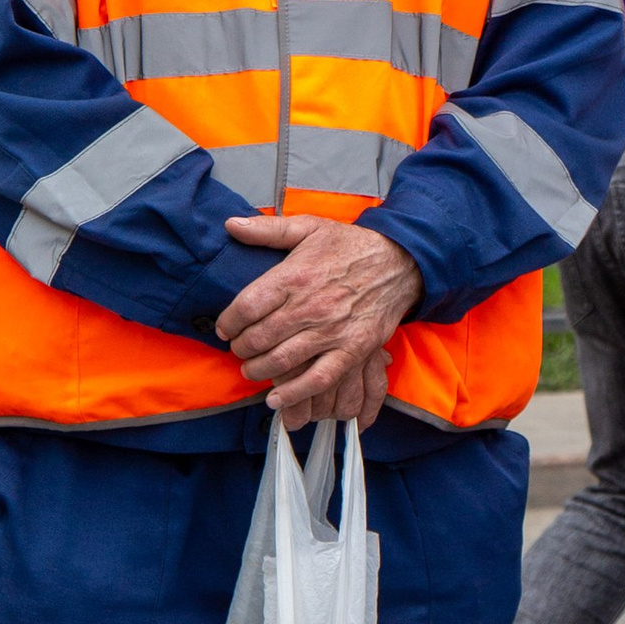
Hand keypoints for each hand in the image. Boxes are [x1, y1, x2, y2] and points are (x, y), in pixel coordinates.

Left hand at [216, 215, 419, 428]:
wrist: (399, 262)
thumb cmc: (350, 246)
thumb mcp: (309, 227)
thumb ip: (267, 229)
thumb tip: (230, 225)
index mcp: (295, 275)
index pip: (246, 306)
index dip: (228, 322)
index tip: (225, 328)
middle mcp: (310, 306)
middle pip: (259, 337)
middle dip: (241, 349)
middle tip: (239, 350)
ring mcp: (332, 331)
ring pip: (282, 361)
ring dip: (259, 370)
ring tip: (252, 369)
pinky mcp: (352, 350)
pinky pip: (318, 379)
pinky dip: (293, 393)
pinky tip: (276, 398)